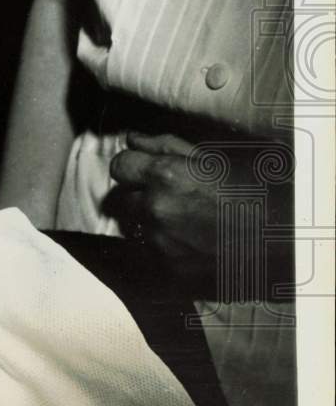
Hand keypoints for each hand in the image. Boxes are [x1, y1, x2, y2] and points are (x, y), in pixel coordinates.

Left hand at [107, 132, 293, 295]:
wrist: (285, 233)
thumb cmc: (252, 187)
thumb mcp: (210, 157)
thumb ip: (163, 146)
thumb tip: (132, 139)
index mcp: (165, 176)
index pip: (119, 166)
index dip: (132, 166)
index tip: (144, 169)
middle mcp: (157, 209)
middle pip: (122, 198)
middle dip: (140, 195)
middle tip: (172, 196)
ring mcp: (163, 241)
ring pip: (138, 226)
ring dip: (153, 221)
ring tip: (187, 218)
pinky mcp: (172, 267)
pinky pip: (155, 250)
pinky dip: (167, 244)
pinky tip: (193, 238)